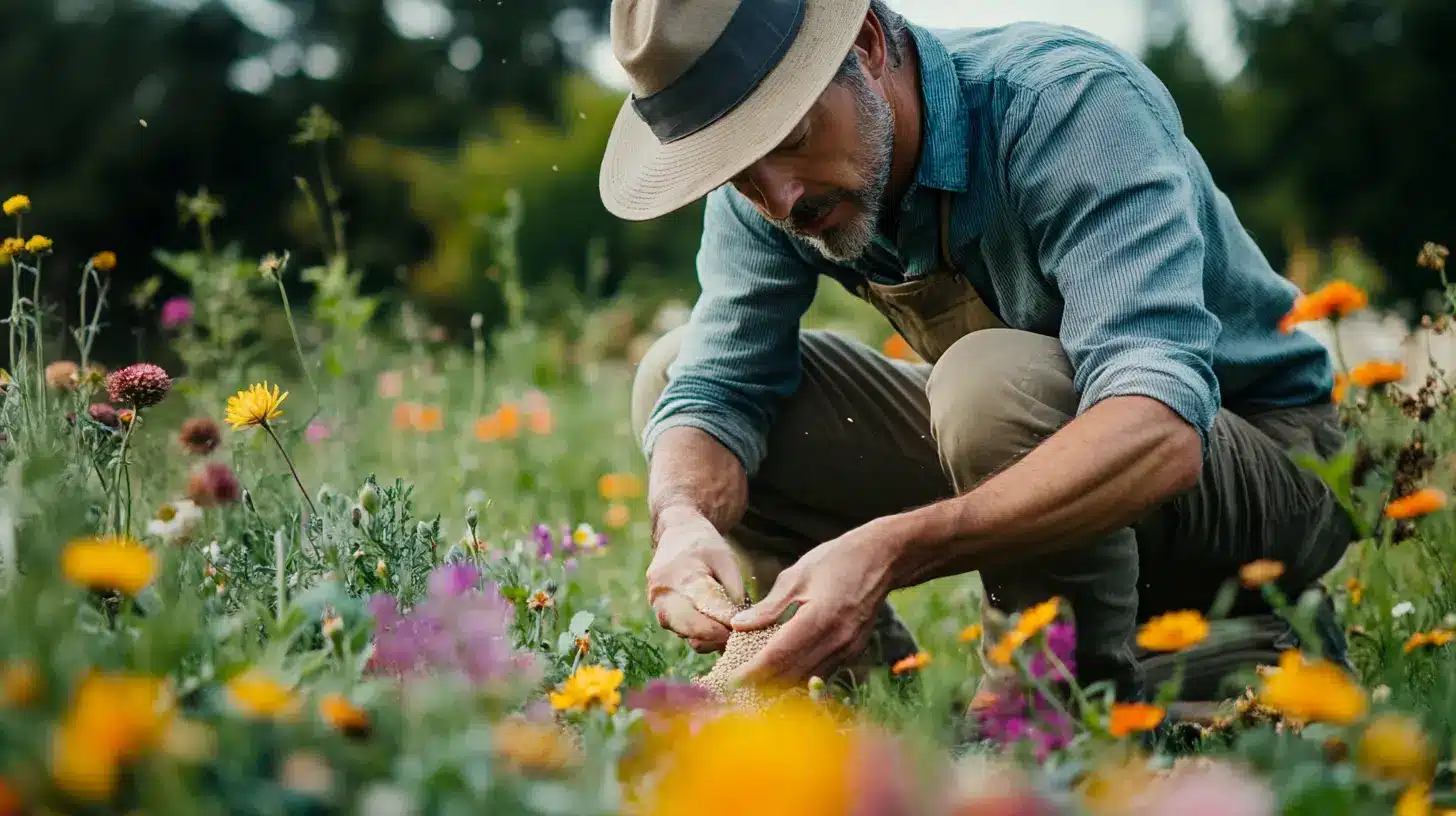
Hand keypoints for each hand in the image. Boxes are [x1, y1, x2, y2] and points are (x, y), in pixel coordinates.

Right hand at [645, 511, 746, 652]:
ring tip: (731, 626)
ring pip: (690, 638)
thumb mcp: (726, 560)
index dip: (727, 625)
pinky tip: (718, 624)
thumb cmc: (705, 546)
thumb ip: (734, 591)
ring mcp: (658, 609)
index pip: (705, 611)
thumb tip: (742, 625)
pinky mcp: (661, 616)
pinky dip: (704, 634)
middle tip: (740, 634)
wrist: (677, 534)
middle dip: (720, 637)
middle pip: (693, 633)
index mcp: (681, 578)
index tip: (745, 630)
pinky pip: (685, 634)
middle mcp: (663, 597)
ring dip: (713, 638)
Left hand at [726, 518, 899, 685]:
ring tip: (752, 683)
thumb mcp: (796, 576)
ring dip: (779, 685)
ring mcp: (847, 650)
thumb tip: (738, 625)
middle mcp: (836, 641)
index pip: (779, 657)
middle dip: (761, 684)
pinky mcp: (852, 653)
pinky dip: (798, 676)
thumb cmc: (836, 561)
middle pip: (791, 675)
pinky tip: (780, 672)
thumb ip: (769, 606)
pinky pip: (820, 672)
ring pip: (806, 679)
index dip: (752, 672)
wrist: (881, 560)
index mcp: (819, 619)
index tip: (730, 680)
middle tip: (734, 687)